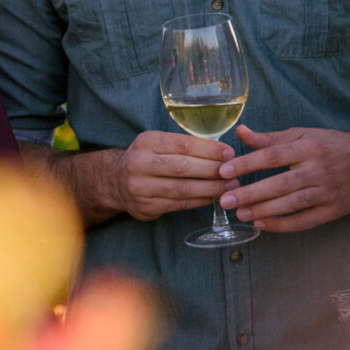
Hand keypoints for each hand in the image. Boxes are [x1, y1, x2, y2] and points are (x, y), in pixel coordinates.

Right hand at [110, 131, 234, 221]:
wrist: (115, 181)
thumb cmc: (148, 158)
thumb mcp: (158, 143)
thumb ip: (184, 145)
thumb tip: (222, 151)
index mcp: (147, 142)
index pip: (183, 145)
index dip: (209, 149)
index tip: (229, 153)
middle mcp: (140, 164)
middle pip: (183, 167)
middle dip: (212, 170)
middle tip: (234, 172)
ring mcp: (140, 188)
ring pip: (182, 189)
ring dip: (210, 188)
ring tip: (229, 187)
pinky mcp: (145, 207)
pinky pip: (178, 204)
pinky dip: (198, 201)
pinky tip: (212, 197)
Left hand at [217, 124, 349, 232]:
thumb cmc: (330, 145)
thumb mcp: (303, 135)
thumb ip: (270, 138)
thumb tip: (240, 132)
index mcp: (308, 147)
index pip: (273, 156)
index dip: (247, 164)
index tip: (224, 171)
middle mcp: (318, 169)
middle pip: (280, 183)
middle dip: (250, 192)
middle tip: (225, 199)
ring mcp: (327, 191)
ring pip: (291, 204)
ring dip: (263, 210)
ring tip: (240, 213)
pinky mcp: (333, 210)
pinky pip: (304, 221)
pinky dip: (282, 224)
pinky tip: (262, 224)